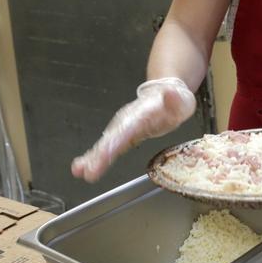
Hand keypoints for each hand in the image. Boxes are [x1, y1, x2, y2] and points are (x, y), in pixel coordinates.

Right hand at [71, 77, 195, 182]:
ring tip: (80, 170)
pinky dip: (94, 157)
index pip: (127, 128)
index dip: (115, 141)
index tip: (104, 153)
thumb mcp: (181, 99)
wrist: (165, 93)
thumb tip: (170, 91)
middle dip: (99, 154)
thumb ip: (174, 98)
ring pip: (105, 143)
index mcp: (142, 113)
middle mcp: (127, 120)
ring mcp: (122, 127)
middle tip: (87, 170)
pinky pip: (106, 147)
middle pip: (112, 138)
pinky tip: (82, 168)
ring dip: (93, 157)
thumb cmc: (175, 100)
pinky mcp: (121, 135)